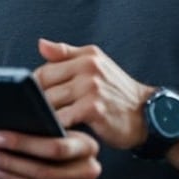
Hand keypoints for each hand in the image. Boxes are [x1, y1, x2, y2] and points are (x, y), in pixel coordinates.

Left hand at [0, 129, 99, 178]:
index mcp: (88, 146)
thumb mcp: (60, 128)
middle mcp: (89, 170)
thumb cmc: (63, 137)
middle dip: (11, 162)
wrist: (79, 160)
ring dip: (11, 177)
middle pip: (44, 171)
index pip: (55, 147)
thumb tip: (6, 122)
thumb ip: (43, 126)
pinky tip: (6, 178)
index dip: (22, 143)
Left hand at [35, 38, 154, 148]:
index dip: (34, 88)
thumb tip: (40, 44)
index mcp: (86, 56)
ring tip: (40, 127)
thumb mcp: (97, 64)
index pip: (45, 69)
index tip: (31, 102)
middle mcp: (88, 68)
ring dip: (43, 117)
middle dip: (35, 103)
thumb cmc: (118, 92)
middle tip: (32, 117)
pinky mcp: (92, 109)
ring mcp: (90, 88)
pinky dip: (55, 128)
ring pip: (50, 102)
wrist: (147, 115)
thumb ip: (66, 54)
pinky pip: (61, 119)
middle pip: (44, 86)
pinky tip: (54, 134)